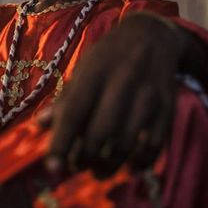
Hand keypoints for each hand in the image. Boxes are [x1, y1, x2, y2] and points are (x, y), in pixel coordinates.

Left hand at [45, 13, 186, 178]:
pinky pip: (153, 145)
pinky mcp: (168, 107)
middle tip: (77, 168)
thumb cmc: (108, 57)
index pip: (73, 112)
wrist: (152, 35)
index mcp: (94, 73)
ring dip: (110, 165)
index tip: (52, 169)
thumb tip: (40, 125)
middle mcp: (122, 82)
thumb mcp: (83, 69)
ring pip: (127, 142)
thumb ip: (64, 98)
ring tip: (98, 171)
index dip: (61, 143)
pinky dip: (139, 162)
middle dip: (86, 158)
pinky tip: (129, 166)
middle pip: (101, 131)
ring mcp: (148, 95)